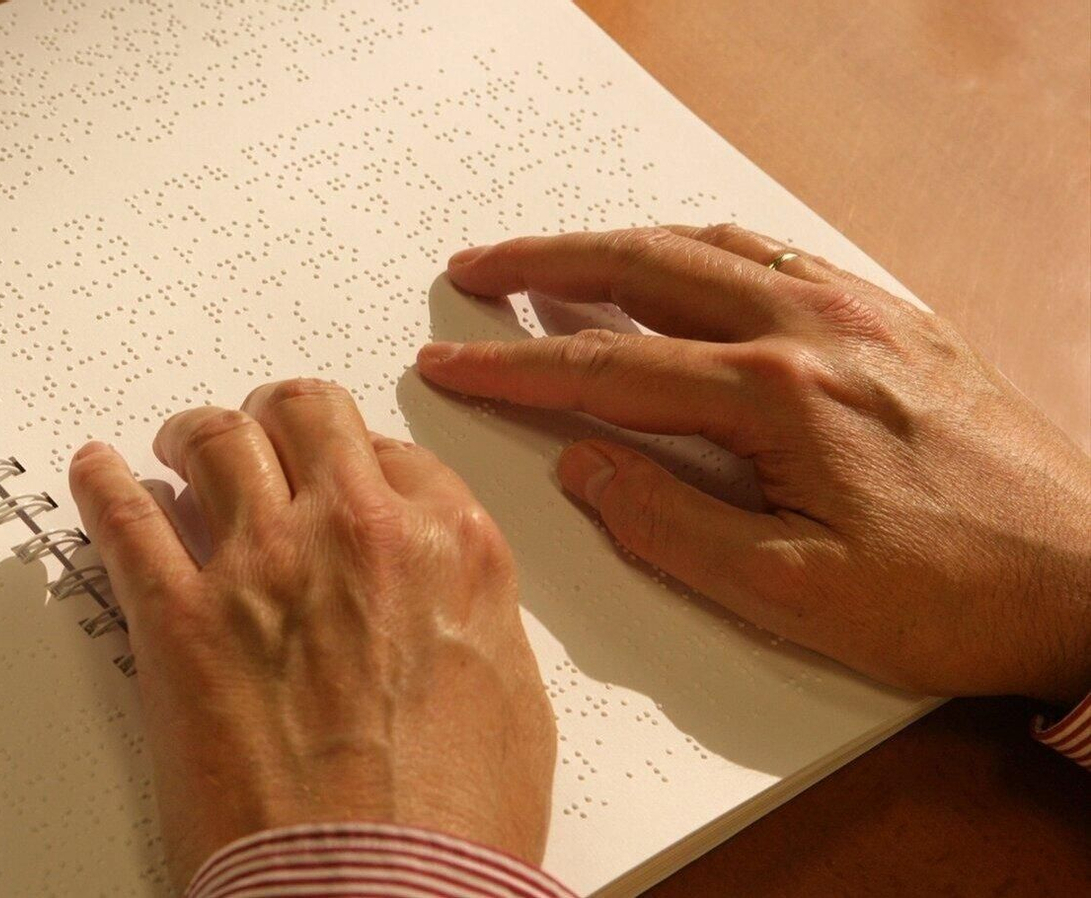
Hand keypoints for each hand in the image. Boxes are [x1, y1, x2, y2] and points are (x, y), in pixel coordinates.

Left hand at [68, 379, 554, 883]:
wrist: (377, 894)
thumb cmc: (451, 829)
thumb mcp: (513, 703)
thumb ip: (473, 619)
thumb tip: (442, 600)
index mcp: (450, 550)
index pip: (393, 455)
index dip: (357, 457)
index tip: (337, 468)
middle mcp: (357, 535)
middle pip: (305, 416)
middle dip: (279, 416)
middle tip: (261, 431)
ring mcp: (262, 568)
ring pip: (218, 440)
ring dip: (194, 432)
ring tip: (179, 443)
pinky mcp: (179, 621)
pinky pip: (126, 521)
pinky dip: (103, 485)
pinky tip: (95, 472)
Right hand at [418, 224, 1090, 705]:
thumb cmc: (953, 601)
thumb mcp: (796, 596)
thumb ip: (674, 527)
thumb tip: (584, 467)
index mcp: (776, 395)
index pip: (606, 369)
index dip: (512, 366)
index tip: (445, 357)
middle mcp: (812, 329)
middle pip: (645, 270)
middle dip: (545, 265)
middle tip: (474, 269)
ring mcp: (860, 312)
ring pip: (709, 247)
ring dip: (617, 245)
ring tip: (554, 259)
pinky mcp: (896, 319)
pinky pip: (777, 253)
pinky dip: (703, 245)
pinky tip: (683, 258)